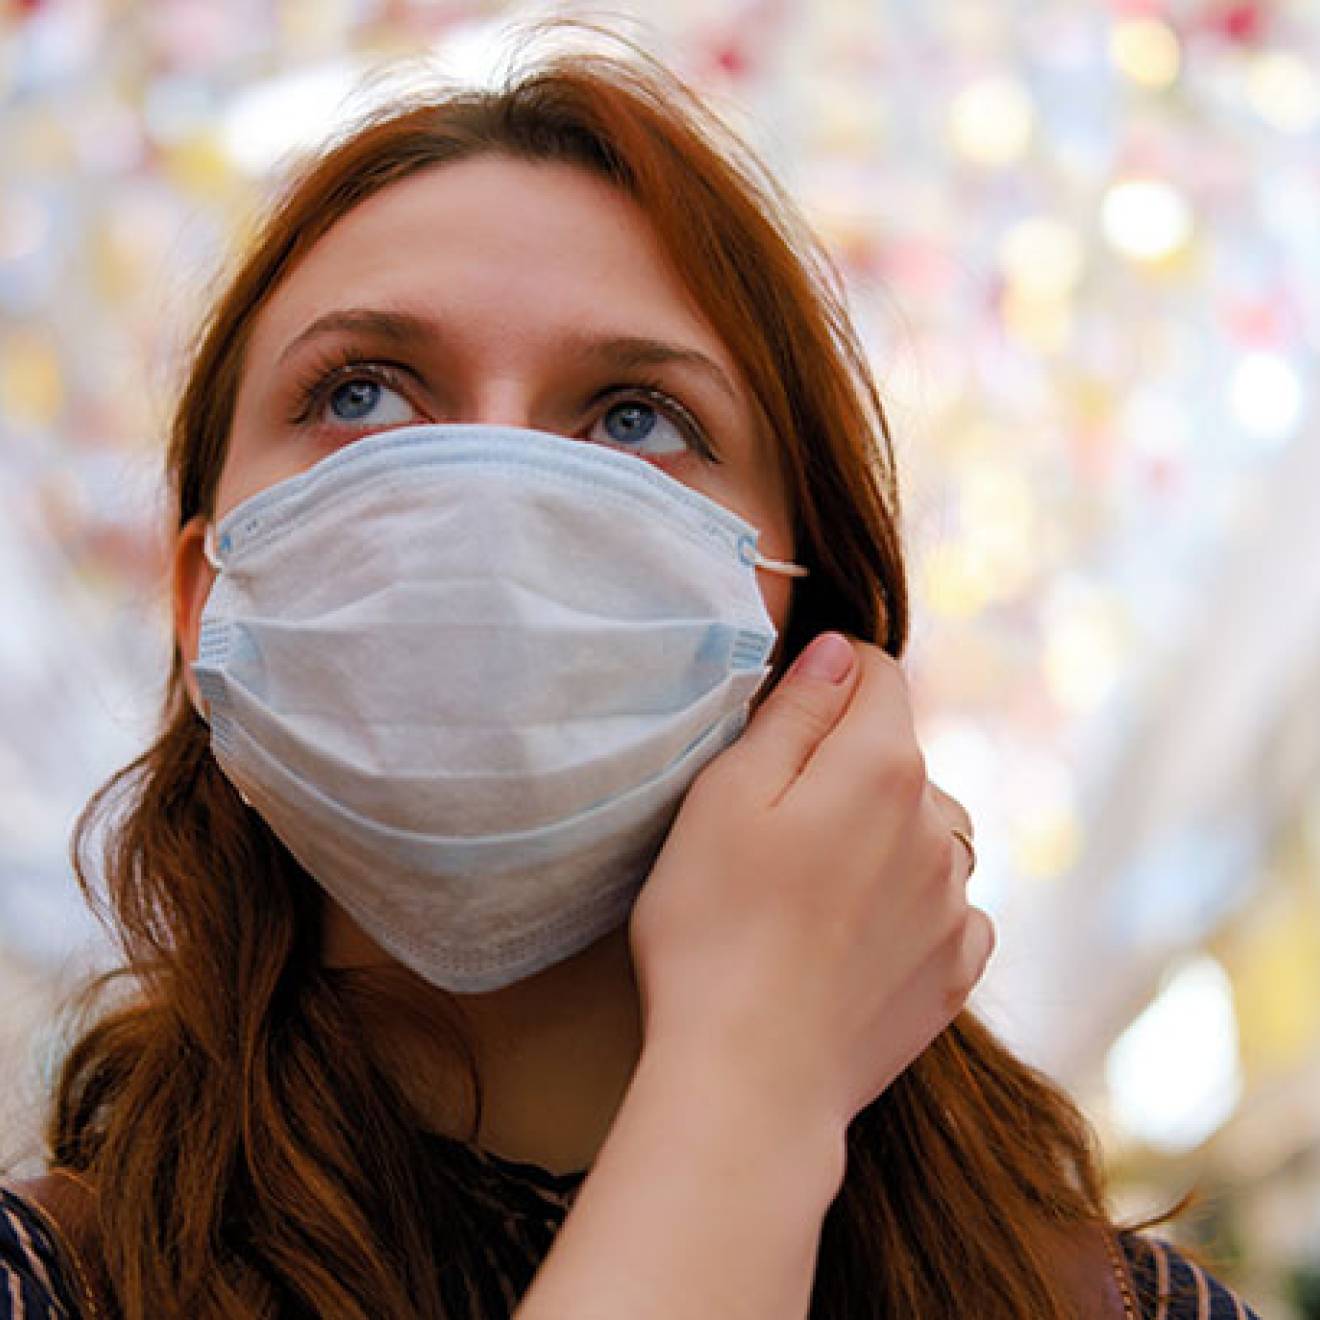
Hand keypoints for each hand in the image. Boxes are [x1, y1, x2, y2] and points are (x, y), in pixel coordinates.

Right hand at [629, 632, 992, 1134]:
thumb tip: (840, 654)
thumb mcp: (725, 797)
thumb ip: (794, 713)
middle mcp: (940, 827)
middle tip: (775, 825)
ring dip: (885, 834)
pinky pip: (947, 906)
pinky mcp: (955, 971)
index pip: (879, 675)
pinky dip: (910, 903)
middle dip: (849, 764)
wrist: (749, 1081)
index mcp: (883, 768)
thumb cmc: (713, 930)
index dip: (829, 680)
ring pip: (927, 831)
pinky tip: (853, 935)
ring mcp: (955, 904)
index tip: (784, 718)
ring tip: (812, 889)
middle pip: (901, 756)